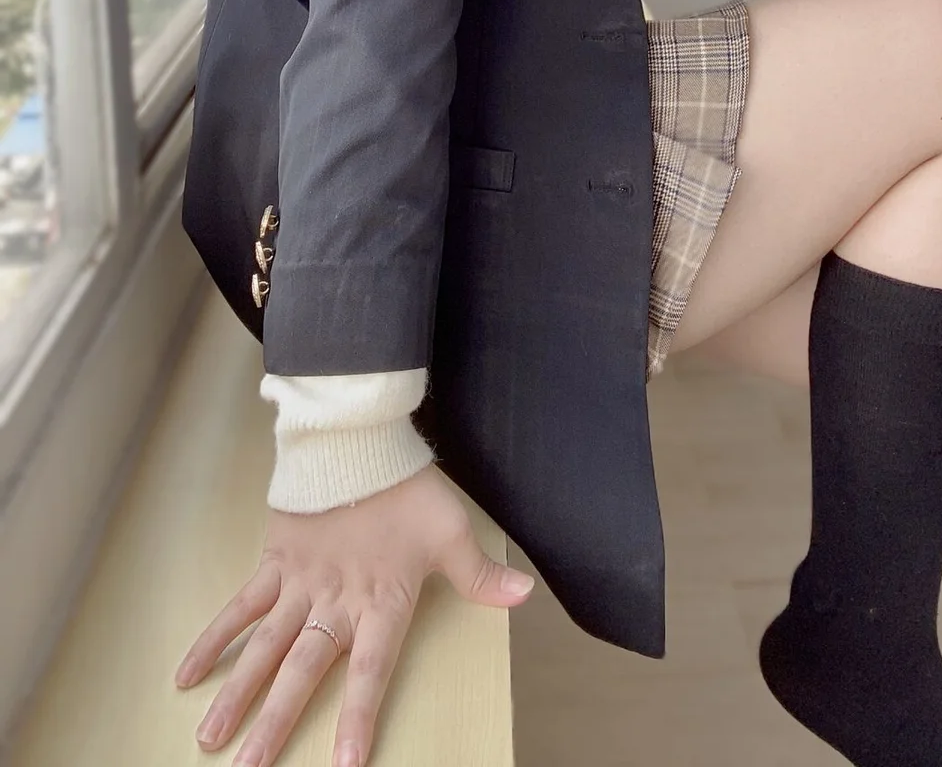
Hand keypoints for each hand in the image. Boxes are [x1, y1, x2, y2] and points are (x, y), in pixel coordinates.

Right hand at [174, 464, 533, 766]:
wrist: (358, 436)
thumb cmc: (407, 486)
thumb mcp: (451, 530)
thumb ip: (480, 574)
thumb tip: (525, 596)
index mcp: (382, 601)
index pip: (371, 671)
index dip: (358, 717)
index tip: (343, 765)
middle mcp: (336, 602)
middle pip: (302, 671)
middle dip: (276, 723)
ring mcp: (300, 584)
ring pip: (265, 648)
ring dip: (237, 694)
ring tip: (210, 741)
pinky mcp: (275, 562)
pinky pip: (240, 606)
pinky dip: (215, 639)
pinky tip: (187, 674)